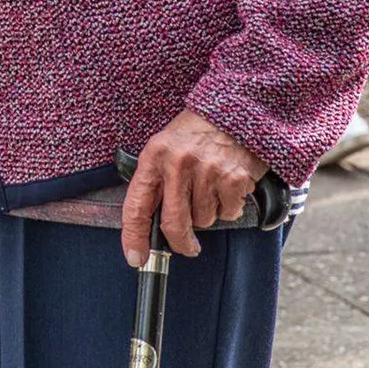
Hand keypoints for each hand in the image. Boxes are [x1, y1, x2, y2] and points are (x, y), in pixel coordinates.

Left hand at [121, 110, 267, 265]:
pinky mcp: (233, 178)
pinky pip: (228, 213)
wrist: (234, 109)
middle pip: (174, 224)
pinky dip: (229, 206)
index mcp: (154, 156)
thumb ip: (157, 180)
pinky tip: (228, 185)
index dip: (134, 237)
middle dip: (180, 243)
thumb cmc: (196, 132)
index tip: (136, 258)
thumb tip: (151, 225)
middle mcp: (178, 163)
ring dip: (208, 213)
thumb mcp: (165, 146)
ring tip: (211, 186)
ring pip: (204, 220)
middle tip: (186, 246)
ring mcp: (207, 171)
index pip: (136, 205)